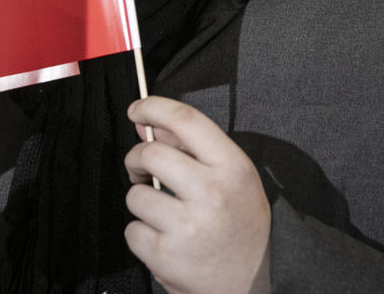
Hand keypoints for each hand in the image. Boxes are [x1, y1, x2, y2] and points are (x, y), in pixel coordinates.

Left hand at [123, 97, 270, 293]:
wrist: (251, 287)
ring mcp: (188, 227)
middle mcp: (212, 194)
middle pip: (151, 153)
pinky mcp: (166, 257)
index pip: (186, 120)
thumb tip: (148, 125)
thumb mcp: (232, 180)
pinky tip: (164, 241)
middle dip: (136, 158)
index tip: (136, 110)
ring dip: (142, 203)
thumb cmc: (237, 225)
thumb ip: (193, 150)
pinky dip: (141, 235)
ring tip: (164, 216)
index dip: (154, 108)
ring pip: (135, 195)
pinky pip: (132, 231)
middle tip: (141, 170)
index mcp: (233, 169)